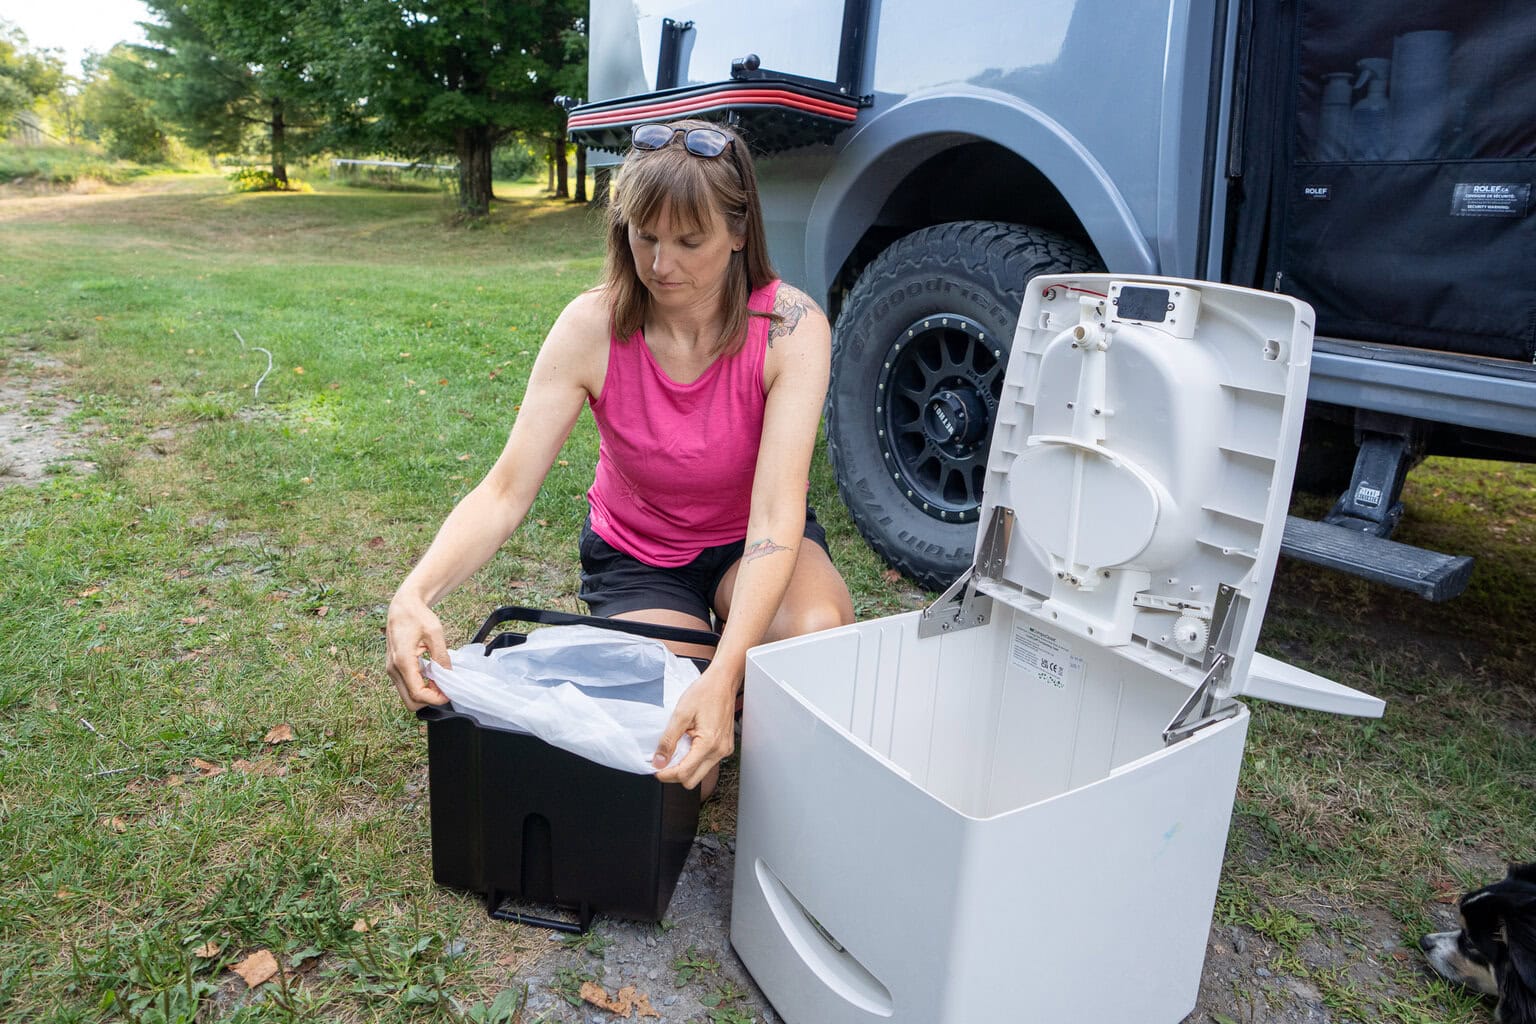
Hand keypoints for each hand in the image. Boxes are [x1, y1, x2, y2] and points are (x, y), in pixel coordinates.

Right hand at [385, 594, 451, 710]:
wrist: (403, 607)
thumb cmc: (418, 616)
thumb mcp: (435, 633)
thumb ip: (441, 657)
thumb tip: (449, 676)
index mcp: (402, 660)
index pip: (417, 693)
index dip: (435, 698)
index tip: (449, 693)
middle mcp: (393, 668)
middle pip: (410, 701)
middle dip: (429, 700)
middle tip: (444, 688)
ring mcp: (391, 669)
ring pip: (407, 696)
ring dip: (425, 694)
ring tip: (440, 680)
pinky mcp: (394, 668)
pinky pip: (406, 686)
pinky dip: (419, 686)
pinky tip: (431, 675)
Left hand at [652, 669, 737, 789]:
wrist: (723, 682)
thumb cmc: (705, 693)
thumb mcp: (680, 714)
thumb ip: (668, 740)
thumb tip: (659, 761)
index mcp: (709, 744)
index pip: (684, 773)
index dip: (666, 774)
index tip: (655, 768)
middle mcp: (719, 751)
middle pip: (692, 780)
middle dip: (675, 774)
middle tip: (663, 762)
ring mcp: (724, 750)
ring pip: (700, 773)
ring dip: (685, 767)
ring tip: (676, 750)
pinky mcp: (724, 747)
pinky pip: (707, 763)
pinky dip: (694, 759)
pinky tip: (688, 745)